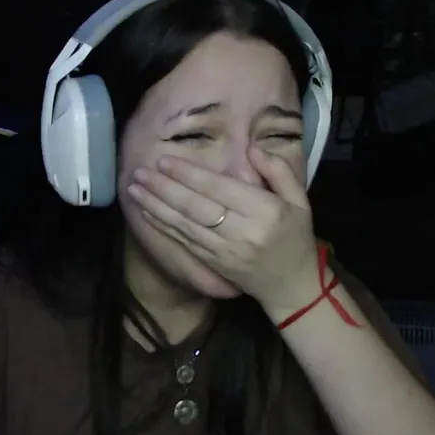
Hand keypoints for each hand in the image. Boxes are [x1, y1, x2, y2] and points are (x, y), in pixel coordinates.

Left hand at [126, 147, 320, 311]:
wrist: (291, 285)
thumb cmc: (295, 236)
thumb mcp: (300, 199)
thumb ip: (278, 170)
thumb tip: (250, 149)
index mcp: (266, 211)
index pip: (220, 189)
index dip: (190, 175)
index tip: (165, 161)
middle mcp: (243, 232)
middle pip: (196, 207)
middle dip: (164, 188)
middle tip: (139, 172)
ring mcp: (226, 251)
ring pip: (185, 226)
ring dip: (155, 207)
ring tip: (134, 189)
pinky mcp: (214, 264)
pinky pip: (184, 243)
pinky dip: (163, 227)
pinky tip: (145, 213)